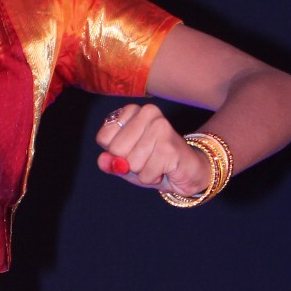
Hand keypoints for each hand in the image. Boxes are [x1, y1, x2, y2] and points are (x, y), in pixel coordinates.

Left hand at [96, 103, 210, 195]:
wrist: (186, 171)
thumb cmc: (153, 163)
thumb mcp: (125, 163)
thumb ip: (109, 161)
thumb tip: (103, 161)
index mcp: (132, 111)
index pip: (103, 137)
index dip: (114, 153)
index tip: (132, 150)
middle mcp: (147, 113)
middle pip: (116, 150)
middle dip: (129, 163)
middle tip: (147, 159)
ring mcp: (160, 127)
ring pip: (131, 163)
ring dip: (142, 172)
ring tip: (156, 163)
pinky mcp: (170, 146)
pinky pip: (145, 174)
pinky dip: (152, 178)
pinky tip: (164, 169)